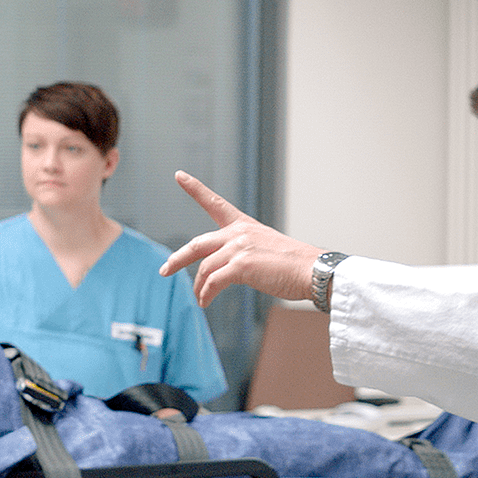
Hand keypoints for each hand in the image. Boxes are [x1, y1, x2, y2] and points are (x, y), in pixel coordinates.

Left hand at [160, 171, 325, 306]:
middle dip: (177, 259)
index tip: (179, 176)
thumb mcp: (265, 249)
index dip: (195, 189)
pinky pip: (213, 282)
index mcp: (244, 225)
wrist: (312, 270)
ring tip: (200, 298)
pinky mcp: (241, 266)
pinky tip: (206, 302)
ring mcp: (238, 248)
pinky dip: (207, 294)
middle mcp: (238, 233)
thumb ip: (243, 253)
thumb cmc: (294, 264)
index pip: (215, 203)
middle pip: (196, 244)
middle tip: (165, 270)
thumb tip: (226, 271)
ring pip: (204, 268)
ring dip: (199, 286)